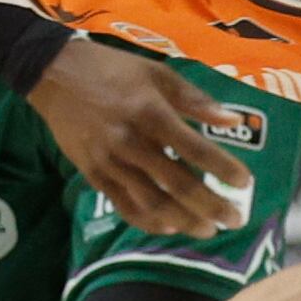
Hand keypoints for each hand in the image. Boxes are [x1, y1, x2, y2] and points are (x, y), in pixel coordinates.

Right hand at [27, 40, 250, 237]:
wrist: (55, 74)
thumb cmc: (114, 70)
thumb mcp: (158, 74)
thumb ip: (196, 100)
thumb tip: (233, 120)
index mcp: (151, 114)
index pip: (195, 149)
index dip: (223, 168)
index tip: (245, 182)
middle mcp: (131, 142)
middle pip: (177, 184)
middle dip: (211, 206)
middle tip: (235, 220)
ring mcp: (109, 162)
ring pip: (152, 202)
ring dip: (184, 221)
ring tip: (208, 230)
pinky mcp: (93, 174)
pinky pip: (124, 205)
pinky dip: (149, 220)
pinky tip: (169, 227)